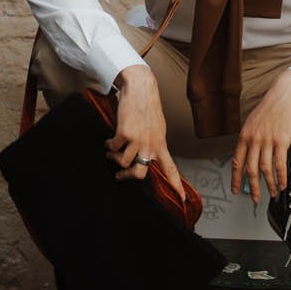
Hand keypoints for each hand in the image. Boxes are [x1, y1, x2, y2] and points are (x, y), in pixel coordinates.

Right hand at [106, 63, 185, 201]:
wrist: (140, 88)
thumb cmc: (148, 106)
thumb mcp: (157, 127)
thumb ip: (154, 143)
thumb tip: (147, 156)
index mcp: (161, 144)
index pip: (171, 169)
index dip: (176, 187)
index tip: (182, 201)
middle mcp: (151, 145)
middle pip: (140, 174)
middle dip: (127, 177)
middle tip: (120, 175)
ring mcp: (138, 140)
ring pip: (123, 163)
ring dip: (113, 159)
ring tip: (110, 152)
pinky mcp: (124, 134)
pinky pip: (113, 148)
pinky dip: (108, 145)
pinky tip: (109, 140)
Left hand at [231, 69, 290, 203]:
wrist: (285, 94)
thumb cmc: (271, 107)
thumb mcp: (253, 121)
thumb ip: (250, 138)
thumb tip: (249, 154)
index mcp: (244, 135)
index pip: (237, 161)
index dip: (235, 178)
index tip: (235, 189)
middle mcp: (253, 139)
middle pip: (250, 169)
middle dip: (251, 187)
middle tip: (254, 198)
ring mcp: (267, 140)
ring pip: (265, 170)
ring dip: (269, 185)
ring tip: (272, 193)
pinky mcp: (281, 141)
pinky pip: (279, 164)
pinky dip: (281, 177)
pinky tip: (282, 184)